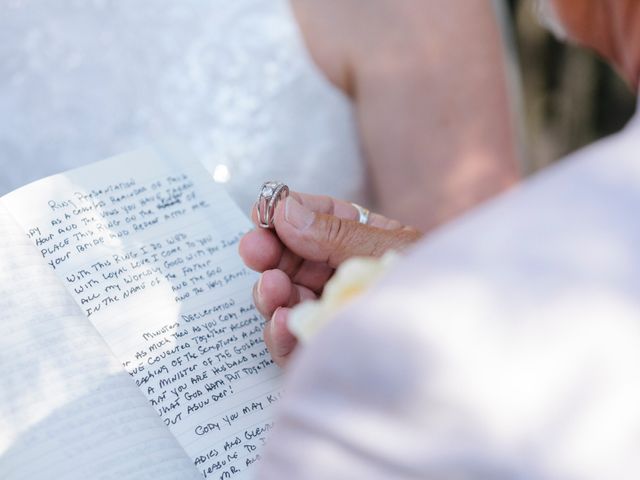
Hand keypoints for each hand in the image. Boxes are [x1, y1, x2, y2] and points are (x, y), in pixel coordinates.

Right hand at [239, 191, 421, 366]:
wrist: (454, 347)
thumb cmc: (432, 289)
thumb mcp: (388, 251)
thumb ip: (336, 234)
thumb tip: (286, 210)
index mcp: (358, 239)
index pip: (314, 218)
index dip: (285, 213)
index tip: (262, 212)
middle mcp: (338, 272)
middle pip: (289, 258)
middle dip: (268, 253)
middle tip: (255, 250)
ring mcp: (328, 310)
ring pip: (283, 298)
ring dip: (270, 292)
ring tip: (273, 288)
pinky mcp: (321, 348)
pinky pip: (291, 339)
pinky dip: (280, 332)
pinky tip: (283, 322)